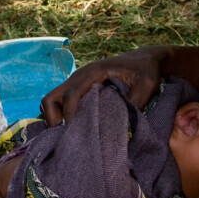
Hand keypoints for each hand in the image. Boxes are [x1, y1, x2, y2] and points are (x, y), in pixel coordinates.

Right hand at [40, 47, 165, 124]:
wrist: (146, 59)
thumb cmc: (146, 72)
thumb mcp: (147, 86)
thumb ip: (135, 104)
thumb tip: (123, 129)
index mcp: (93, 73)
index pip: (71, 96)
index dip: (70, 117)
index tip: (78, 135)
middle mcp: (79, 76)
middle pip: (51, 98)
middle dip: (55, 120)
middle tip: (68, 138)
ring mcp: (76, 81)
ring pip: (51, 100)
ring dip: (55, 118)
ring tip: (69, 135)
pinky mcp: (79, 87)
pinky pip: (60, 101)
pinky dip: (60, 115)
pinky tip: (75, 128)